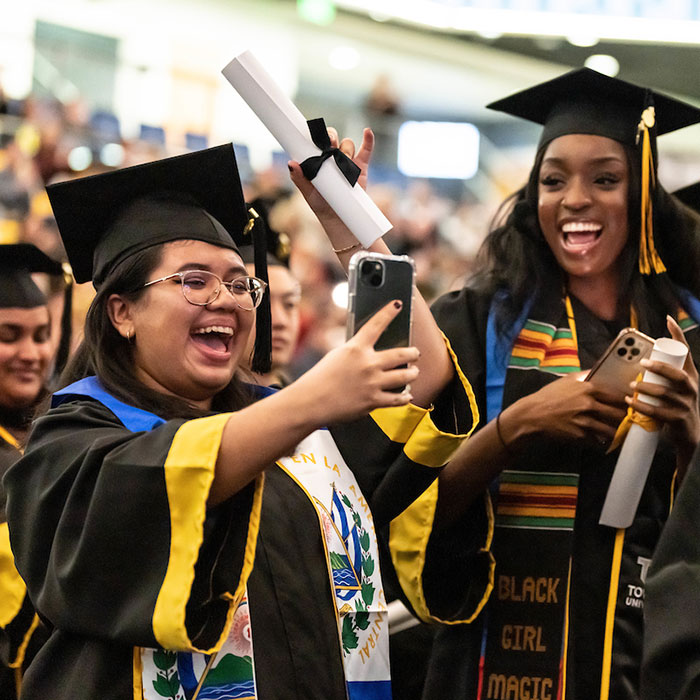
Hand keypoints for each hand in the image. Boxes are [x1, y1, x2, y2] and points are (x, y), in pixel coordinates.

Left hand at [287, 127, 373, 238]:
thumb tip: (291, 164)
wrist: (339, 219)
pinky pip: (365, 150)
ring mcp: (347, 161)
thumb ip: (299, 178)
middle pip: (332, 137)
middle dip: (331, 136)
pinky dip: (368, 140)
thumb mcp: (308, 192)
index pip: (316, 140)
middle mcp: (332, 157)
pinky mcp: (360, 167)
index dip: (316, 134)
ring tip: (343, 161)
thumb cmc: (321, 204)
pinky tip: (367, 132)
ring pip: (347, 144)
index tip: (315, 135)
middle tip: (329, 144)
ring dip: (346, 148)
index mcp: (318, 159)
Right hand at [295, 299, 419, 423]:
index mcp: (356, 348)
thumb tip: (371, 352)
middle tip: (415, 353)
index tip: (398, 304)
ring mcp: (372, 383)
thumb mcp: (337, 356)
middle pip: (402, 354)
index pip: (376, 324)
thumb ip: (356, 351)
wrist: (311, 402)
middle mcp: (368, 364)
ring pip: (405, 376)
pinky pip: (397, 399)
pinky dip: (404, 397)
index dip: (389, 312)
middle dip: (413, 353)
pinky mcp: (373, 401)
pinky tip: (407, 395)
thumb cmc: (319, 379)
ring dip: (413, 373)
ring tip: (414, 372)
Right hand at [504, 373, 627, 448]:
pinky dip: (603, 443)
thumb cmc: (547, 397)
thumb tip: (597, 371)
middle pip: (619, 414)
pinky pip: (599, 442)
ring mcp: (585, 422)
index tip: (632, 404)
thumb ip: (584, 376)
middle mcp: (589, 405)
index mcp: (589, 389)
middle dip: (626, 419)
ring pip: (612, 430)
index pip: (618, 396)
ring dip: (617, 433)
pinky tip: (604, 442)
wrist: (532, 416)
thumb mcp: (566, 380)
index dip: (627, 401)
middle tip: (630, 421)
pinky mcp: (580, 437)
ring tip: (621, 434)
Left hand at [626, 316, 699, 460]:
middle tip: (643, 363)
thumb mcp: (675, 387)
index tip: (668, 320)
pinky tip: (630, 402)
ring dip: (645, 388)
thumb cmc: (678, 406)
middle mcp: (691, 389)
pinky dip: (641, 406)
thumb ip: (663, 374)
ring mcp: (686, 405)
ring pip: (665, 393)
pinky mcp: (678, 419)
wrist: (689, 435)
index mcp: (690, 377)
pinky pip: (657, 411)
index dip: (678, 336)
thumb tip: (642, 359)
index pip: (686, 353)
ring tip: (632, 385)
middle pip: (677, 375)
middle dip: (660, 367)